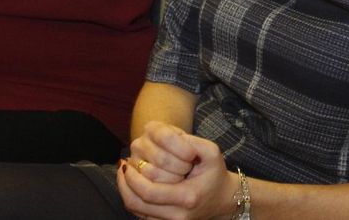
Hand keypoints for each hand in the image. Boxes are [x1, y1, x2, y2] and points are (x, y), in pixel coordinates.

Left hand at [118, 122, 234, 219]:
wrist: (224, 199)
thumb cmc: (215, 173)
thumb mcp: (211, 152)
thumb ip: (189, 142)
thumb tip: (165, 136)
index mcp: (188, 197)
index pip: (149, 191)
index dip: (133, 178)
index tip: (127, 162)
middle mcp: (178, 215)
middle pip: (137, 204)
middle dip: (126, 183)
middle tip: (123, 166)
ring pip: (136, 211)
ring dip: (125, 191)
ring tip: (123, 174)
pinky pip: (140, 215)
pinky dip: (132, 198)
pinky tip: (130, 184)